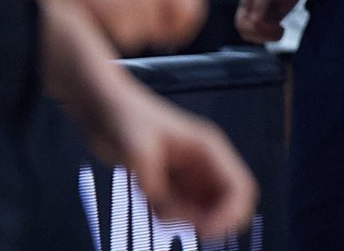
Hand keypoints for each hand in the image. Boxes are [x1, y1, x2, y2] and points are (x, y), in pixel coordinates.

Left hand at [82, 75, 256, 238]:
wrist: (104, 110)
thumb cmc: (125, 116)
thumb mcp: (135, 147)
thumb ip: (150, 179)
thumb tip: (159, 204)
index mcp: (208, 148)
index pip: (238, 187)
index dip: (230, 214)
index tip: (206, 233)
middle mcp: (205, 163)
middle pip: (230, 203)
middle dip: (212, 221)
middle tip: (186, 228)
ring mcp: (190, 174)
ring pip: (205, 211)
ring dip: (185, 219)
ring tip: (155, 204)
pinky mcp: (174, 183)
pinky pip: (182, 211)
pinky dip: (169, 216)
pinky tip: (149, 201)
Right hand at [234, 0, 306, 44]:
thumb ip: (261, 3)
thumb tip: (254, 20)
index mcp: (246, 3)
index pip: (241, 23)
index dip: (255, 27)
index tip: (272, 23)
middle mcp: (249, 11)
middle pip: (246, 32)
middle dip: (261, 34)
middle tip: (277, 28)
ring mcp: (258, 17)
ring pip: (254, 37)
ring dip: (267, 37)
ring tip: (280, 29)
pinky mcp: (268, 23)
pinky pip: (263, 37)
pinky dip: (272, 38)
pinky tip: (281, 30)